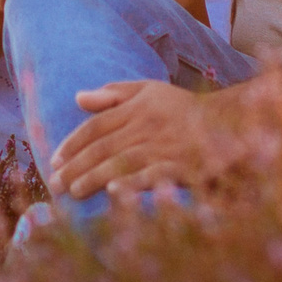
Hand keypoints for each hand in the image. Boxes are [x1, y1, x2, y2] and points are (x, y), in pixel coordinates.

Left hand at [50, 80, 243, 198]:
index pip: (95, 126)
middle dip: (75, 166)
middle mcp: (146, 126)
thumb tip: (78, 98)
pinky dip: (132, 183)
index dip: (72, 143)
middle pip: (102, 147)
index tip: (54, 160)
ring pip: (120, 162)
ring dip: (93, 177)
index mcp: (137, 107)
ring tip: (73, 192)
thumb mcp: (149, 89)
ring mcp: (162, 147)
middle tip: (54, 184)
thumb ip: (114, 93)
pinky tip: (114, 192)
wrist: (227, 121)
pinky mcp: (180, 166)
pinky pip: (152, 175)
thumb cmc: (182, 108)